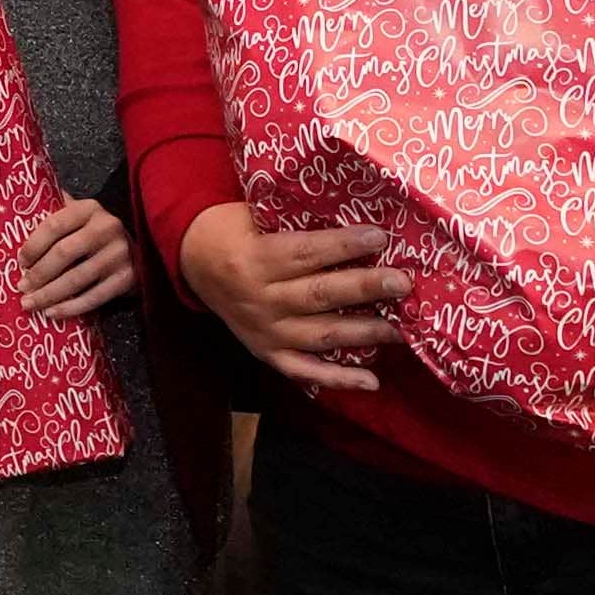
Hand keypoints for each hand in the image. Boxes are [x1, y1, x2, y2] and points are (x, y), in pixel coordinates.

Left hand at [9, 194, 137, 321]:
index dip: (33, 245)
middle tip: (21, 288)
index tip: (20, 262)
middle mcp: (107, 228)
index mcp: (89, 209)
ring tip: (30, 304)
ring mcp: (119, 254)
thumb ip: (57, 215)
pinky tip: (52, 312)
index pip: (54, 225)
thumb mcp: (81, 217)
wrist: (141, 251)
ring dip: (49, 294)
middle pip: (63, 253)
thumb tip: (17, 211)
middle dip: (38, 274)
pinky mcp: (127, 278)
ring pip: (76, 278)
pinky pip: (93, 297)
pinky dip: (70, 307)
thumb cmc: (97, 234)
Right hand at [178, 206, 400, 393]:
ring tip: (401, 329)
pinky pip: (303, 371)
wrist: (193, 261)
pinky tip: (371, 381)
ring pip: (319, 336)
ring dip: (362, 333)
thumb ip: (295, 219)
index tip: (379, 236)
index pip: (304, 253)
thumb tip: (354, 213)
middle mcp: (259, 300)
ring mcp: (263, 332)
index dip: (342, 245)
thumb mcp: (253, 213)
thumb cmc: (233, 228)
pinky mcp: (266, 353)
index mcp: (254, 260)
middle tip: (402, 283)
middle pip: (318, 295)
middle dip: (364, 289)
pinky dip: (337, 379)